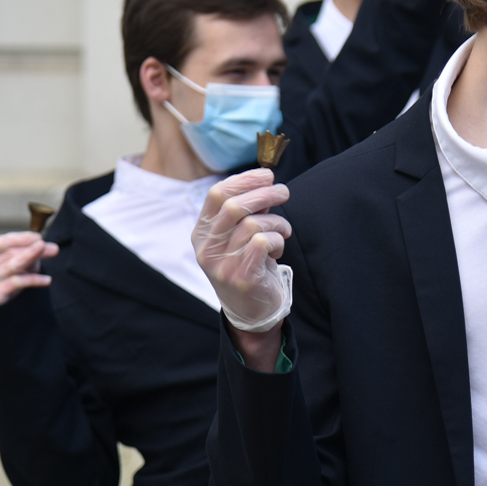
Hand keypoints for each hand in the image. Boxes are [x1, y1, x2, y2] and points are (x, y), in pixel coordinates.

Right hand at [0, 231, 56, 306]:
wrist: (3, 319)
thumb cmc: (11, 289)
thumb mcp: (22, 270)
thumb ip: (34, 258)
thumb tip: (54, 248)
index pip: (3, 242)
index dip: (21, 238)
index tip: (39, 238)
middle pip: (9, 253)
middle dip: (32, 249)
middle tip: (52, 248)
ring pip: (12, 266)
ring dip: (32, 257)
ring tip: (51, 252)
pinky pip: (15, 283)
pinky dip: (33, 280)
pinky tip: (47, 280)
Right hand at [194, 169, 293, 335]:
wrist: (251, 311)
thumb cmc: (248, 264)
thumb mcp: (240, 235)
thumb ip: (248, 210)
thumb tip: (265, 181)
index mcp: (202, 233)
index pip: (217, 194)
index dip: (244, 179)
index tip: (266, 174)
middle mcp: (206, 248)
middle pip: (234, 206)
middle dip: (265, 193)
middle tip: (284, 192)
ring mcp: (221, 265)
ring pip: (253, 224)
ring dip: (277, 222)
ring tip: (284, 230)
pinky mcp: (241, 278)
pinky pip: (263, 243)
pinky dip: (277, 239)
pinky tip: (278, 247)